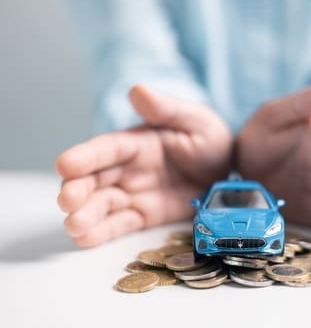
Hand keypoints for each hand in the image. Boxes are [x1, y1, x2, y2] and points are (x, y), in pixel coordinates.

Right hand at [56, 86, 231, 246]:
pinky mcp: (143, 215)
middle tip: (66, 200)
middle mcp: (127, 169)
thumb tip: (137, 90)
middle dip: (77, 189)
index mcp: (137, 142)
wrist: (225, 171)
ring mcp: (133, 194)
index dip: (86, 156)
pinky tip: (85, 239)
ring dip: (85, 215)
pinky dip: (101, 232)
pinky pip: (120, 224)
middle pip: (95, 179)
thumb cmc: (209, 140)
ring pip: (102, 204)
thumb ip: (168, 109)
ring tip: (73, 226)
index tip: (65, 164)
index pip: (107, 149)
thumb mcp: (196, 120)